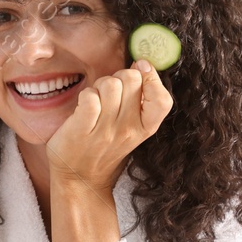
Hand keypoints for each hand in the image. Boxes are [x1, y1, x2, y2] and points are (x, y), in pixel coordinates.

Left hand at [46, 60, 172, 192]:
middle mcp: (128, 130)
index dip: (152, 79)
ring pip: (110, 84)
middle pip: (132, 80)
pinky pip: (90, 97)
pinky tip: (84, 106)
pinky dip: (86, 95)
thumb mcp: (132, 128)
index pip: (163, 100)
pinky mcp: (82, 130)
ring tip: (96, 101)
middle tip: (110, 91)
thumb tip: (143, 64)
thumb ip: (139, 99)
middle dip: (119, 77)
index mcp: (145, 128)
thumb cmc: (104, 146)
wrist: (78, 177)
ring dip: (100, 86)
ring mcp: (106, 131)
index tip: (140, 72)